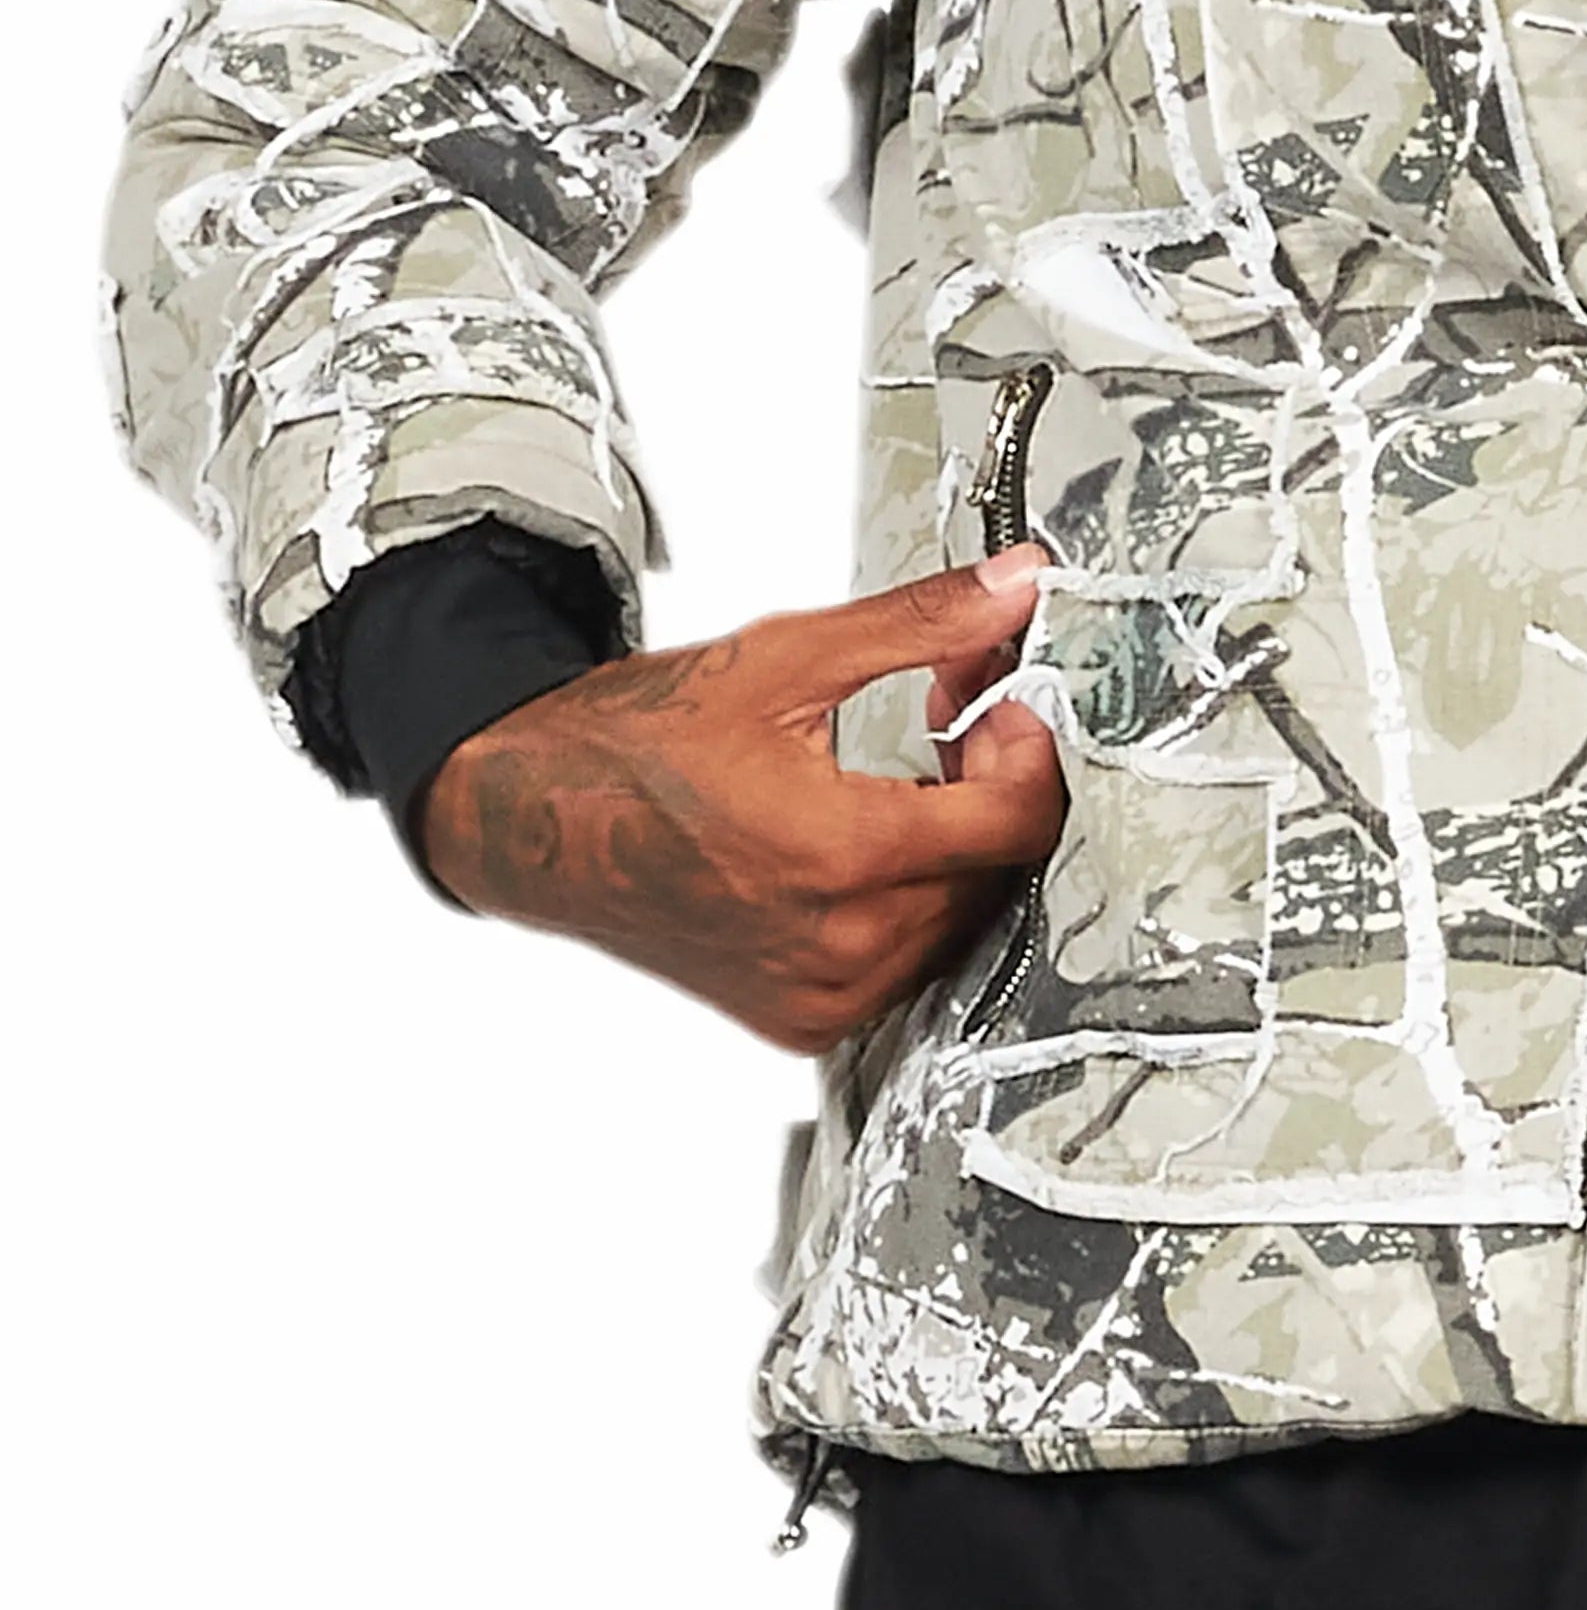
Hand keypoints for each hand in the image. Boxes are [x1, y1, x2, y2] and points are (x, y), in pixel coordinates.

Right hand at [420, 551, 1065, 1053]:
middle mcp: (839, 945)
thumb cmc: (634, 745)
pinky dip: (910, 900)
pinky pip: (907, 964)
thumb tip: (1014, 587)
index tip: (1003, 706)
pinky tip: (866, 843)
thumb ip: (919, 625)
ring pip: (960, 921)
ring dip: (956, 845)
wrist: (533, 820)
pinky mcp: (800, 1021)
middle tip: (954, 721)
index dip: (1030, 752)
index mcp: (840, 854)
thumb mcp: (786, 659)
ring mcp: (821, 995)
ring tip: (902, 777)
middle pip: (996, 871)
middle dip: (993, 786)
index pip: (1015, 822)